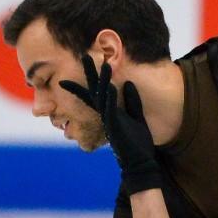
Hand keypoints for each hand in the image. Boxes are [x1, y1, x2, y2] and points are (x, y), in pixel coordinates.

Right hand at [61, 55, 163, 195]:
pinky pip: (111, 109)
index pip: (94, 92)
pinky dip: (110, 97)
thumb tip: (128, 83)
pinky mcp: (115, 126)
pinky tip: (111, 86)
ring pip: (102, 96)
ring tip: (103, 63)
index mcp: (109, 110)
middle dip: (90, 72)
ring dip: (102, 79)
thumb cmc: (136, 142)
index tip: (78, 67)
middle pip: (94, 89)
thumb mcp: (136, 116)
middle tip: (84, 53)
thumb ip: (132, 101)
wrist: (139, 163)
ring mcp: (109, 120)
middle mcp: (105, 113)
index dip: (85, 79)